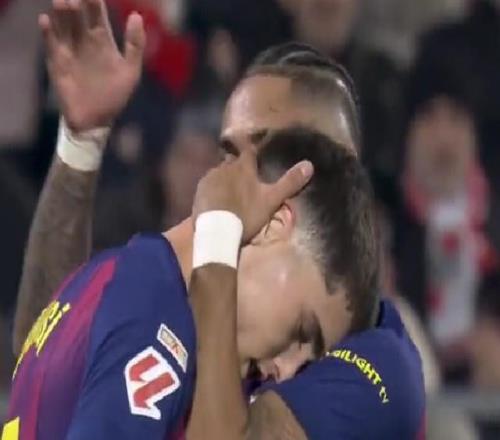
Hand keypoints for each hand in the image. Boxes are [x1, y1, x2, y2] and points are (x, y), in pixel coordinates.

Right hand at [40, 0, 145, 131]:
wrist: (96, 120)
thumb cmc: (115, 96)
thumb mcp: (131, 71)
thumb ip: (135, 45)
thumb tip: (136, 15)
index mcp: (103, 40)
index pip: (97, 13)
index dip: (94, 0)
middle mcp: (84, 40)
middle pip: (77, 15)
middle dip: (76, 3)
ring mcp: (69, 50)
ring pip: (63, 25)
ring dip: (61, 13)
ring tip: (63, 2)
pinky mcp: (57, 62)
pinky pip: (51, 43)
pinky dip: (48, 33)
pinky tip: (46, 21)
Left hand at [192, 147, 313, 242]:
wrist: (218, 232)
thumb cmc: (247, 214)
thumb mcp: (271, 200)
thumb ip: (289, 183)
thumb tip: (309, 164)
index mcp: (243, 167)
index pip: (248, 152)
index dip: (252, 152)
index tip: (254, 154)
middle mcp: (225, 167)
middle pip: (232, 162)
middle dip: (238, 167)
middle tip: (244, 180)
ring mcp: (209, 178)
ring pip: (219, 173)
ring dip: (225, 179)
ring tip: (230, 193)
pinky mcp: (199, 191)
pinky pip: (208, 185)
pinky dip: (213, 190)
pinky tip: (217, 202)